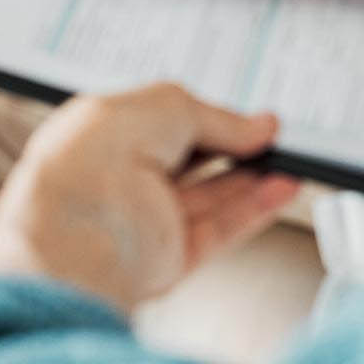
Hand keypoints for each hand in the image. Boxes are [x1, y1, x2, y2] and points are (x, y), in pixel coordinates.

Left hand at [0, 83, 298, 313]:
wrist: (73, 238)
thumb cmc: (91, 162)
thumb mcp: (164, 106)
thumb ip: (216, 117)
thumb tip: (257, 127)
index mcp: (105, 131)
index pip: (164, 119)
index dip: (208, 116)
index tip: (248, 116)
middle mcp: (122, 176)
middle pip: (191, 159)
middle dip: (234, 147)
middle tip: (274, 136)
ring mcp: (144, 220)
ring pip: (210, 196)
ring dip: (253, 178)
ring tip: (289, 160)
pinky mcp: (166, 257)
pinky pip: (218, 229)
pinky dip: (253, 210)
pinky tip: (281, 189)